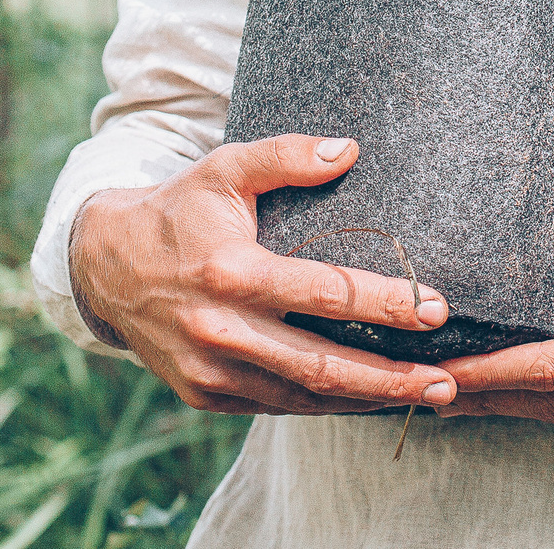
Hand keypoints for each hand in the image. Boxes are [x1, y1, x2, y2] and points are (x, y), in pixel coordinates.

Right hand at [68, 134, 460, 416]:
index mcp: (230, 272)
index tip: (436, 309)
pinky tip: (371, 399)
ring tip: (427, 396)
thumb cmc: (180, 210)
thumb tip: (348, 149)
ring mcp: (211, 372)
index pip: (324, 293)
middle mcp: (220, 330)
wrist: (105, 268)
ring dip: (368, 400)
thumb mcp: (225, 169)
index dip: (385, 303)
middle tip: (448, 378)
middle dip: (391, 376)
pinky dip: (326, 405)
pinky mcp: (206, 396)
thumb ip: (286, 155)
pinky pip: (278, 405)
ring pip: (304, 396)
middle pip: (322, 364)